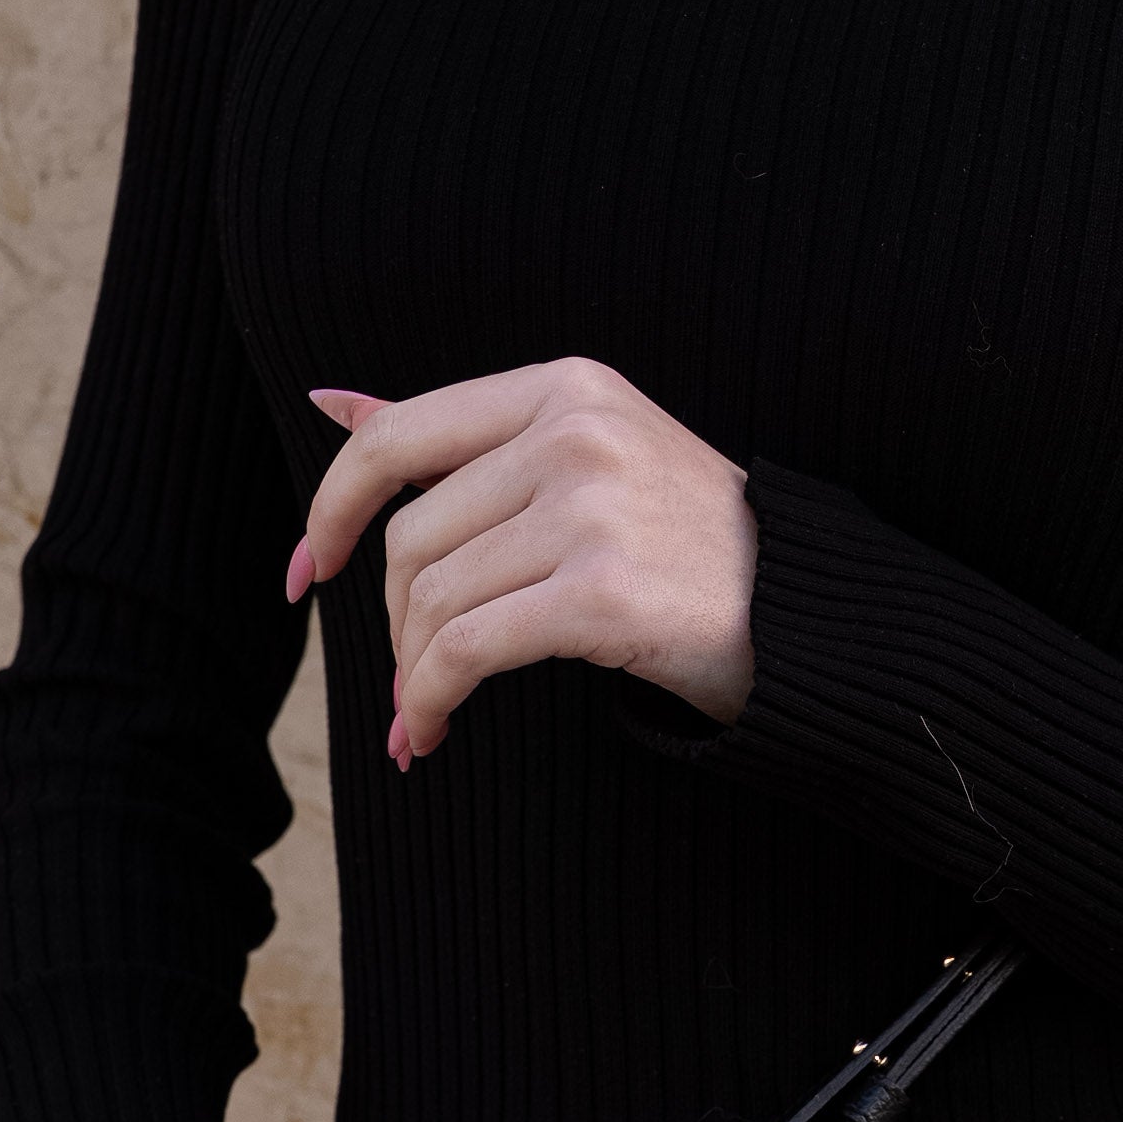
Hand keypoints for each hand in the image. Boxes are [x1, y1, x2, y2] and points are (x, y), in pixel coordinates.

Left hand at [289, 359, 759, 762]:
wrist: (813, 620)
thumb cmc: (698, 552)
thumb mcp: (588, 458)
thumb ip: (468, 436)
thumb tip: (332, 401)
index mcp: (564, 388)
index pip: (399, 438)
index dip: (331, 510)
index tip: (308, 574)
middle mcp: (574, 434)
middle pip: (414, 536)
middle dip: (392, 624)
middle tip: (409, 682)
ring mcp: (591, 510)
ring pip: (433, 598)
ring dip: (410, 674)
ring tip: (420, 717)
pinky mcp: (604, 594)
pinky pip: (468, 650)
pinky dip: (430, 700)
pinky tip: (429, 733)